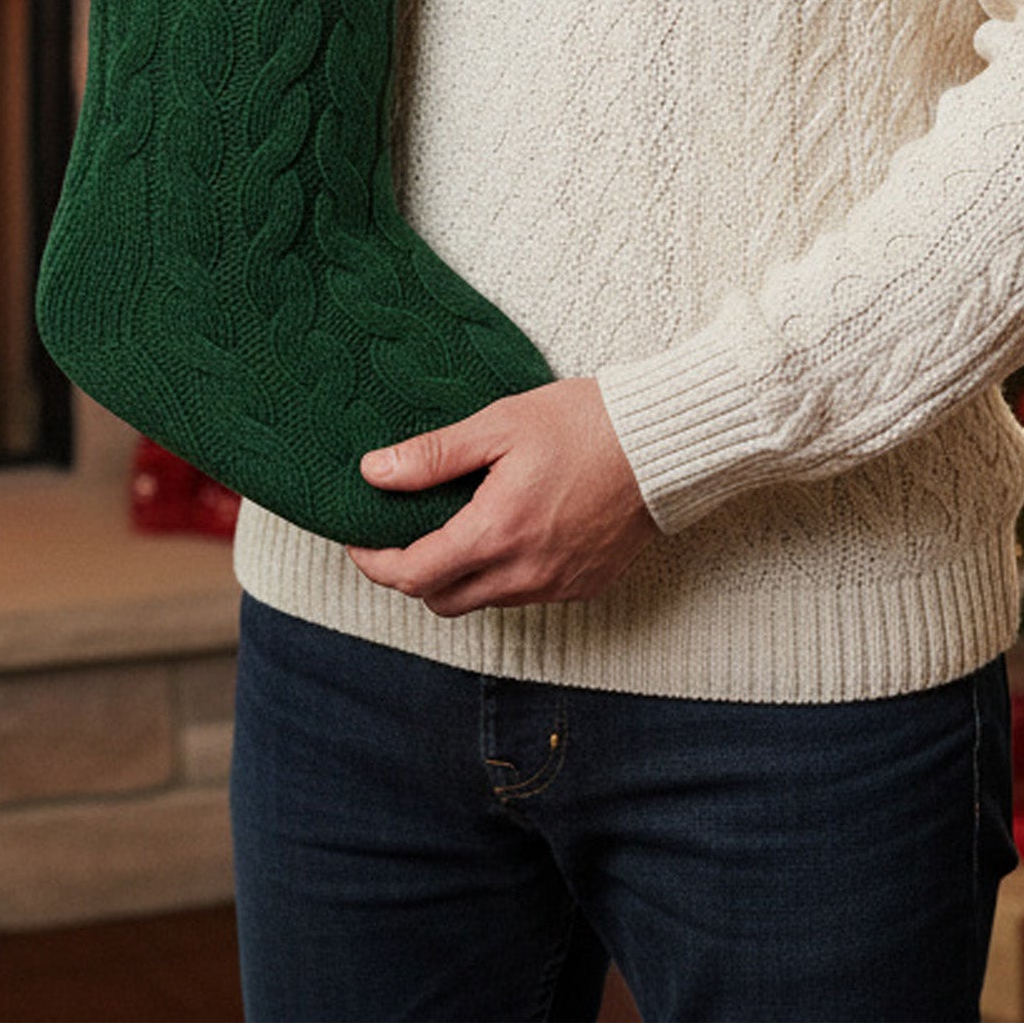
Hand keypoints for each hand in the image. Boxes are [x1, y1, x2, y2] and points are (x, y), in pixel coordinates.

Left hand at [347, 378, 658, 616]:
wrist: (664, 443)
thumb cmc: (582, 424)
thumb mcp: (497, 426)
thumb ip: (432, 456)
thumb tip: (373, 473)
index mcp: (497, 533)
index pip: (414, 575)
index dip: (375, 563)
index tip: (358, 540)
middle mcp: (526, 573)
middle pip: (443, 600)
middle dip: (411, 574)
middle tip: (397, 534)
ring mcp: (559, 585)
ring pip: (484, 600)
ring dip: (457, 575)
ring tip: (450, 525)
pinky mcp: (585, 585)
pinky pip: (525, 594)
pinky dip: (500, 574)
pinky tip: (502, 531)